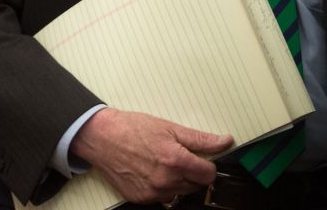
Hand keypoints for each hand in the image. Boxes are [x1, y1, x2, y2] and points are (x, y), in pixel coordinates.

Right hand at [69, 108, 233, 204]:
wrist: (102, 137)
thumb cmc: (132, 129)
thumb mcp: (170, 128)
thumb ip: (200, 139)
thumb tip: (224, 142)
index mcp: (175, 160)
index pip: (209, 174)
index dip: (208, 165)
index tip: (202, 159)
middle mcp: (165, 181)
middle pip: (196, 185)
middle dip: (192, 172)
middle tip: (177, 156)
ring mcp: (153, 192)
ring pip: (179, 192)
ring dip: (177, 180)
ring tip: (162, 162)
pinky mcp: (141, 199)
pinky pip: (162, 197)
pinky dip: (161, 186)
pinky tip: (151, 171)